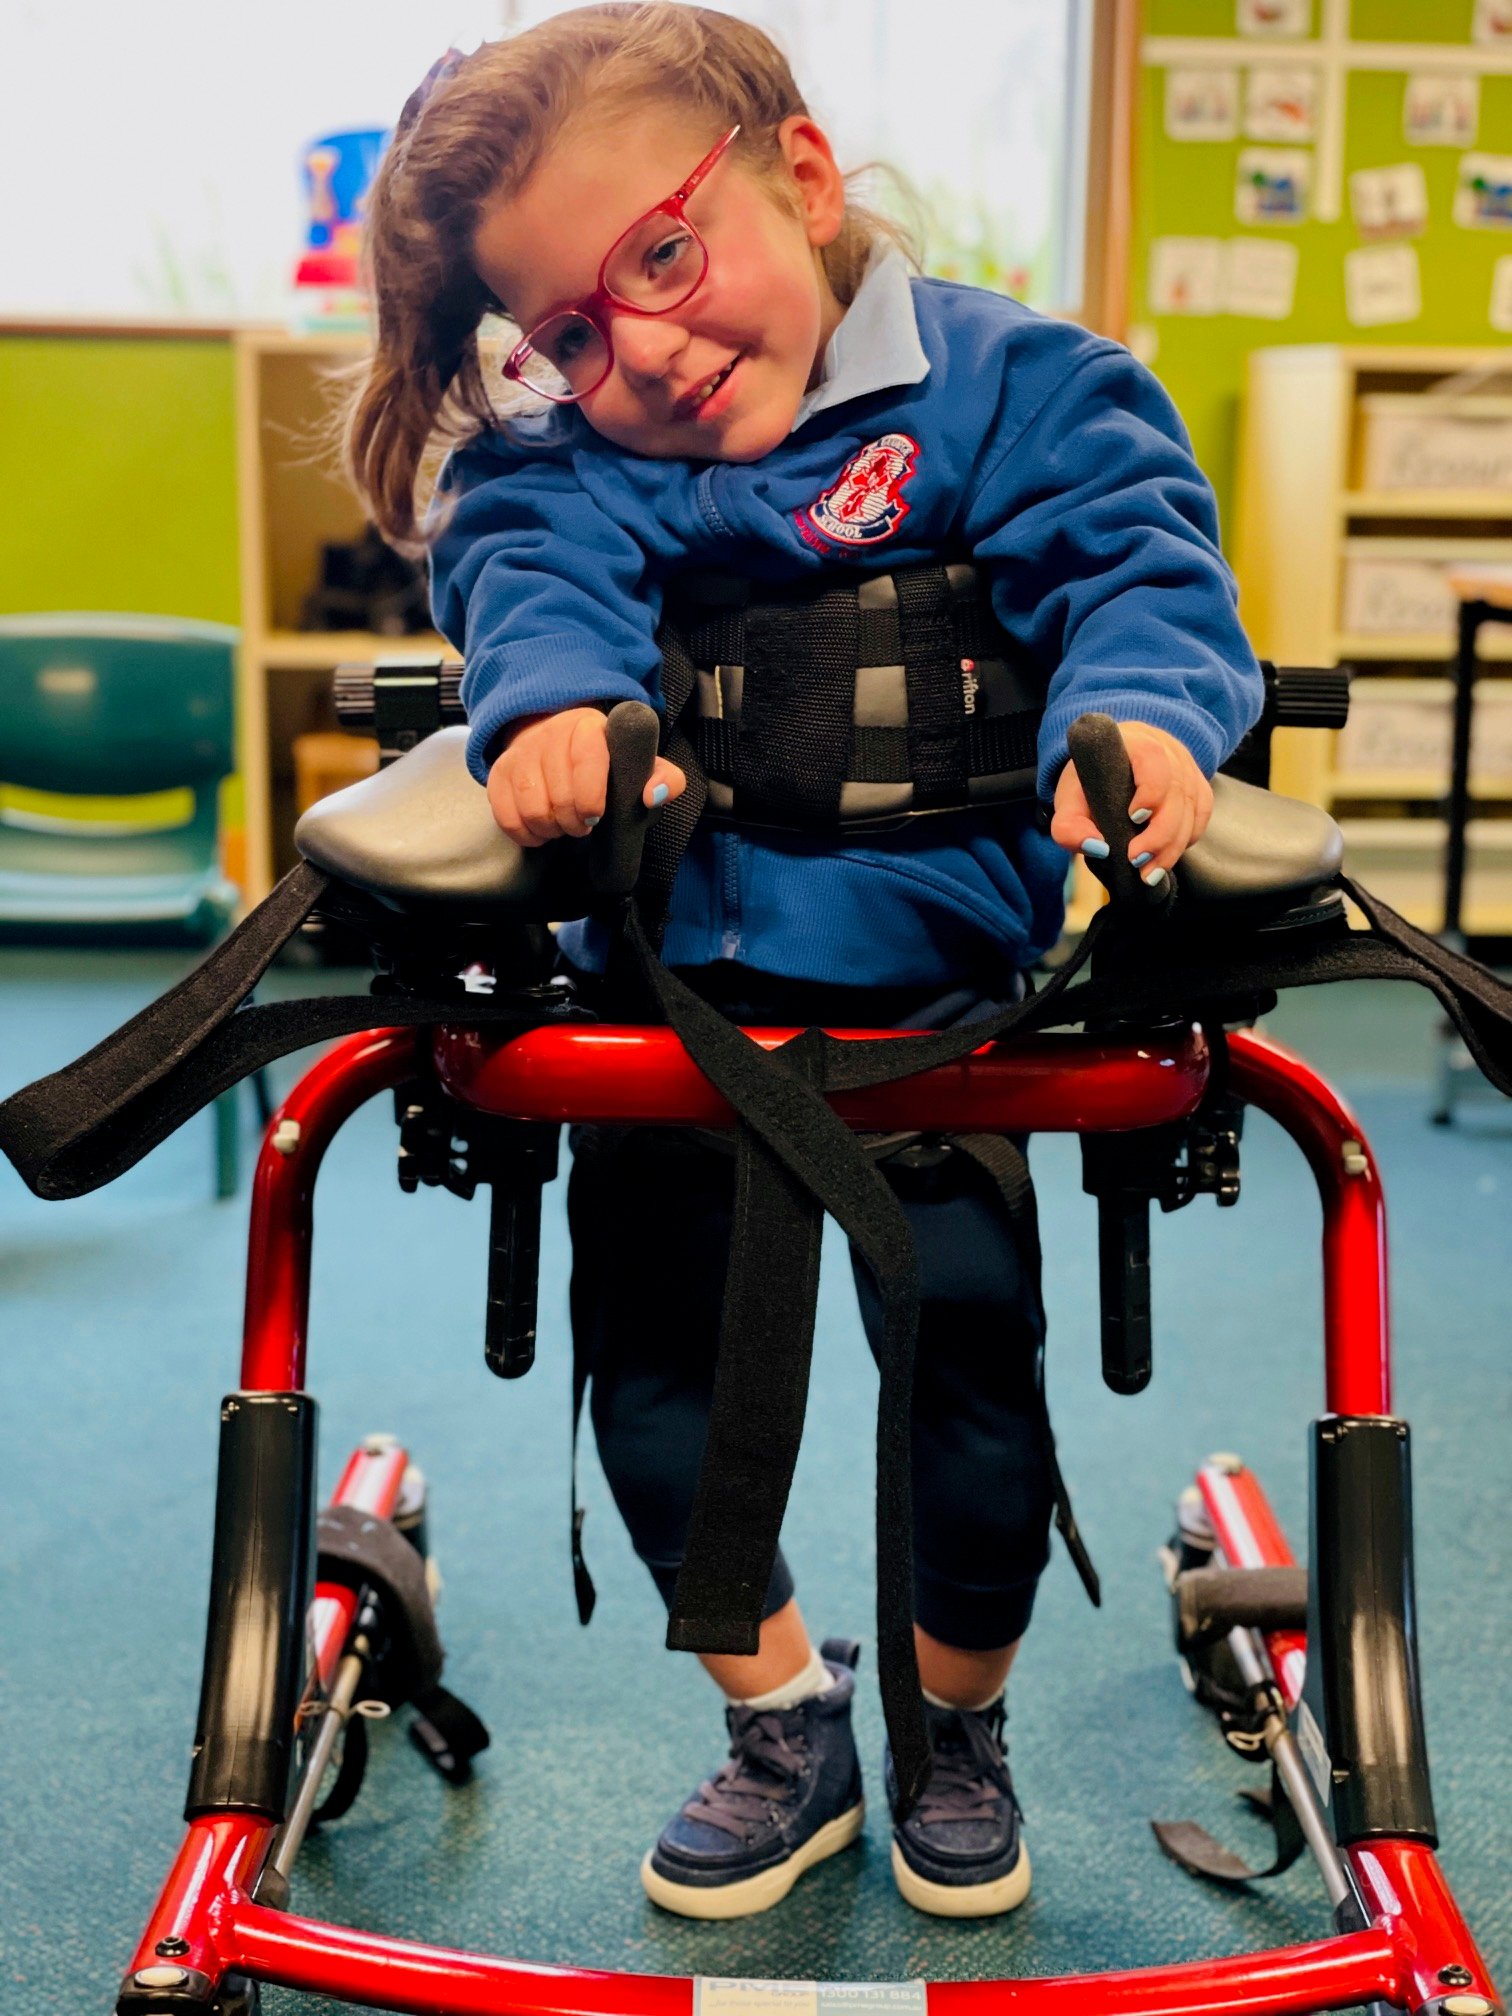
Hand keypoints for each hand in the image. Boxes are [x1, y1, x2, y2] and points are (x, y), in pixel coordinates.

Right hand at [486, 706, 685, 846]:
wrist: (555, 738)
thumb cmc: (604, 761)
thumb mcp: (638, 764)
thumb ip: (664, 778)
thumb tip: (653, 796)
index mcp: (588, 728)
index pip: (587, 762)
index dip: (592, 798)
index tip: (597, 815)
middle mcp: (549, 734)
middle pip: (559, 796)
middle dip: (574, 822)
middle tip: (584, 824)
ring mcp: (520, 754)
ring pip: (531, 809)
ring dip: (551, 829)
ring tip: (563, 826)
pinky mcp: (498, 773)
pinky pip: (506, 817)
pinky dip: (526, 834)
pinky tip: (541, 831)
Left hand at [1050, 721, 1212, 881]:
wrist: (1112, 762)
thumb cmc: (1092, 780)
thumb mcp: (1069, 799)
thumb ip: (1068, 826)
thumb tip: (1097, 849)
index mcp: (1134, 743)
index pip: (1153, 759)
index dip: (1150, 789)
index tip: (1133, 817)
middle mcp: (1168, 752)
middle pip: (1177, 793)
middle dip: (1159, 834)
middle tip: (1136, 861)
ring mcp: (1187, 768)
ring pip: (1193, 809)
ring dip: (1172, 847)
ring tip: (1149, 873)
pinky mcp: (1197, 786)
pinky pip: (1201, 815)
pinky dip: (1187, 839)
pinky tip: (1167, 856)